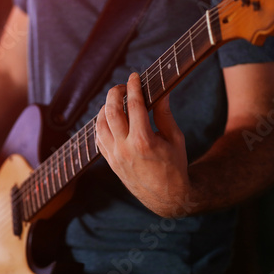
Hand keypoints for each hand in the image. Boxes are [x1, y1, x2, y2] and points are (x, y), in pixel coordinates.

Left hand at [95, 73, 189, 216]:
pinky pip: (98, 139)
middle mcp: (125, 148)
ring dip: (104, 108)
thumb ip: (164, 114)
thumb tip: (161, 92)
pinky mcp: (110, 163)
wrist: (167, 197)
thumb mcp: (175, 138)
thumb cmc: (175, 166)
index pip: (134, 105)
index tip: (135, 76)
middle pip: (111, 111)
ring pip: (99, 124)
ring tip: (115, 101)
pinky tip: (109, 119)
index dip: (134, 87)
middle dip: (115, 93)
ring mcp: (115, 157)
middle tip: (123, 87)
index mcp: (144, 141)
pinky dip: (100, 125)